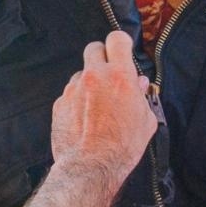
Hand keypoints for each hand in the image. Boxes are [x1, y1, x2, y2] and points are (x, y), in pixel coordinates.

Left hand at [50, 31, 156, 181]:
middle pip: (93, 48)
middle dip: (102, 57)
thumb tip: (139, 85)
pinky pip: (70, 94)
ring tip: (98, 105)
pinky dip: (77, 101)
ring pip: (80, 73)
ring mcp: (73, 89)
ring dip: (89, 83)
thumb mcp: (145, 121)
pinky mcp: (59, 103)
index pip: (116, 39)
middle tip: (109, 74)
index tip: (122, 50)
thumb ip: (142, 97)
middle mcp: (94, 77)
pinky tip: (85, 119)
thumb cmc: (122, 147)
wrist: (91, 167)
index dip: (120, 43)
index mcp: (119, 76)